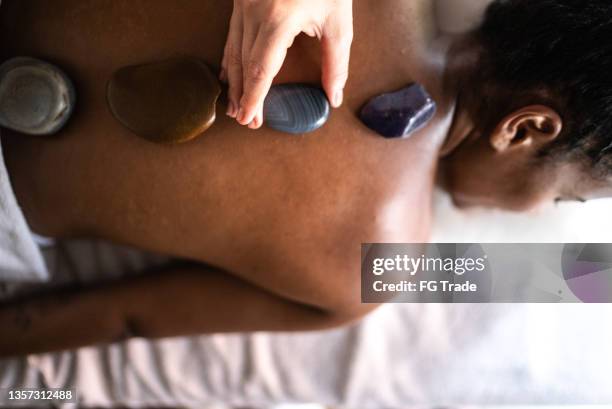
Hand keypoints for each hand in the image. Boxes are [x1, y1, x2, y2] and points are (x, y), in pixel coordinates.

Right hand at [220, 0, 353, 128]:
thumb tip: (334, 97)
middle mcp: (255, 13)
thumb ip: (336, 63)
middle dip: (243, 95)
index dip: (254, 97)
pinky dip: (229, 59)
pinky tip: (228, 75)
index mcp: (278, 20)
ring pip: (233, 51)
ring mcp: (244, 5)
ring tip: (235, 106)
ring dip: (234, 81)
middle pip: (243, 65)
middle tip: (246, 120)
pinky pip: (231, 36)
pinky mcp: (241, 1)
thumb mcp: (338, 22)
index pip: (261, 69)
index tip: (249, 118)